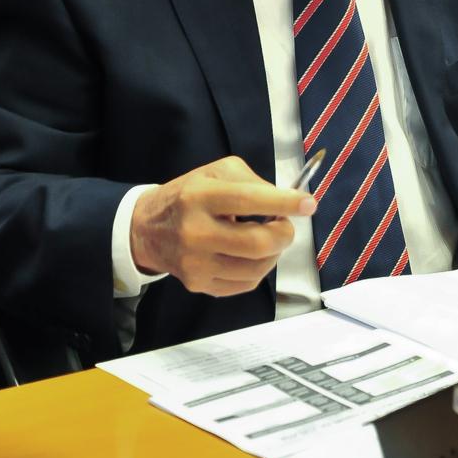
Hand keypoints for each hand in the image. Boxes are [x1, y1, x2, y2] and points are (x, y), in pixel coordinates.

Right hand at [130, 156, 317, 295]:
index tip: (308, 204)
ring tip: (267, 238)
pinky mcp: (198, 284)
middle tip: (285, 225)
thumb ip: (252, 181)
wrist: (148, 228)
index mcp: (199, 197)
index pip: (248, 200)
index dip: (283, 203)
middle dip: (284, 234)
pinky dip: (259, 268)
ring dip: (274, 252)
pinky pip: (246, 283)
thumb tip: (286, 201)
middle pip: (257, 243)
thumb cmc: (190, 195)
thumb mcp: (216, 172)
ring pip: (256, 268)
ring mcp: (196, 264)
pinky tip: (250, 254)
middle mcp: (195, 232)